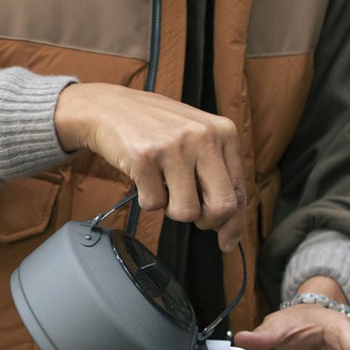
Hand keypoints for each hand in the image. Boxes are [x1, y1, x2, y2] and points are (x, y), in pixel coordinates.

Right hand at [53, 82, 246, 250]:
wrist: (111, 108)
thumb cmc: (156, 129)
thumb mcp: (196, 139)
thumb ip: (217, 174)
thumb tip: (230, 228)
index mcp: (224, 132)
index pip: (239, 191)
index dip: (234, 224)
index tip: (227, 242)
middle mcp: (203, 137)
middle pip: (222, 206)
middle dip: (206, 222)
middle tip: (190, 213)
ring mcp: (174, 146)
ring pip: (186, 212)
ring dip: (171, 209)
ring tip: (162, 185)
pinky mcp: (145, 157)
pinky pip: (153, 204)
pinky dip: (146, 199)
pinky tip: (144, 177)